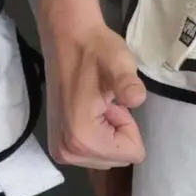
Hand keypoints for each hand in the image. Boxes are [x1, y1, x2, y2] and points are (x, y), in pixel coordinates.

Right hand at [36, 0, 146, 167]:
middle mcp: (67, 151)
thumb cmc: (96, 49)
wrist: (67, 37)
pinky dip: (97, 133)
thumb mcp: (119, 62)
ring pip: (106, 157)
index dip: (130, 125)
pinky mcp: (57, 145)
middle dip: (118, 130)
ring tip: (97, 102)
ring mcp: (59, 150)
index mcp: (82, 136)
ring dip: (108, 131)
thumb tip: (137, 99)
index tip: (115, 101)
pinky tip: (89, 108)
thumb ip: (127, 83)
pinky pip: (92, 152)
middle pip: (117, 158)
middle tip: (104, 101)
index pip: (131, 153)